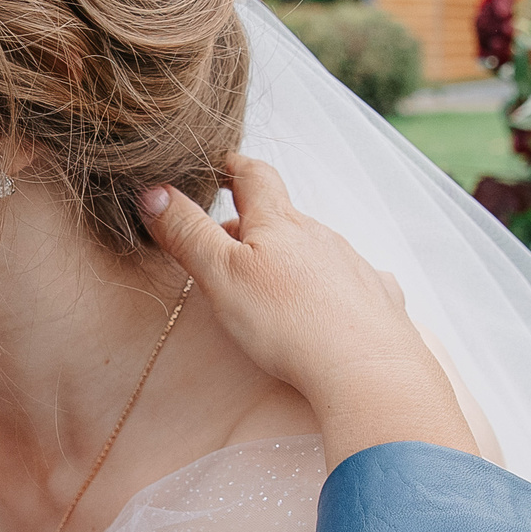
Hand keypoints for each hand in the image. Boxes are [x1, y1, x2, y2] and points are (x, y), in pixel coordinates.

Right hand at [141, 153, 477, 468]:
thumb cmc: (287, 322)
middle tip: (228, 238)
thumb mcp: (222, 276)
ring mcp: (353, 264)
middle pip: (283, 216)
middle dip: (256, 222)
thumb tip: (153, 191)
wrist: (366, 368)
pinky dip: (335, 283)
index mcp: (279, 224)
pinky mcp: (378, 297)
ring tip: (273, 279)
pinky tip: (333, 301)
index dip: (234, 166)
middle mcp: (320, 235)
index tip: (220, 163)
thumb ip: (188, 233)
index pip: (254, 177)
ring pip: (317, 247)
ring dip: (292, 254)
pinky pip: (355, 279)